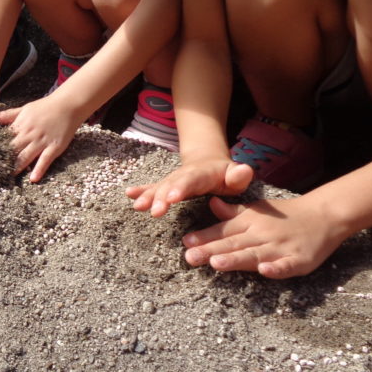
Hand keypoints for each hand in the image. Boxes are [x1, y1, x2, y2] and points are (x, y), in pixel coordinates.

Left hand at [0, 95, 82, 182]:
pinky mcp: (54, 147)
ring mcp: (42, 141)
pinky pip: (45, 160)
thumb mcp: (24, 109)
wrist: (67, 105)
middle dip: (4, 160)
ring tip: (9, 176)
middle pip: (13, 149)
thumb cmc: (45, 107)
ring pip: (27, 156)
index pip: (4, 138)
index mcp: (21, 125)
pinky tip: (33, 179)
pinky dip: (39, 169)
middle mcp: (30, 134)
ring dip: (18, 166)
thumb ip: (8, 115)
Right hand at [127, 156, 252, 216]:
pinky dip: (140, 191)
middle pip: (171, 186)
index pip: (191, 181)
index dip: (180, 188)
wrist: (208, 161)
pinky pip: (152, 188)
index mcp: (202, 174)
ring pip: (159, 188)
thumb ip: (239, 175)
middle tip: (154, 211)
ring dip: (148, 197)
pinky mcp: (165, 186)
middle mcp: (183, 176)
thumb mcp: (235, 174)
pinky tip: (128, 194)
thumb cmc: (225, 175)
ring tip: (138, 206)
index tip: (172, 197)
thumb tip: (243, 170)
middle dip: (161, 198)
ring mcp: (173, 180)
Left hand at [182, 194, 349, 278]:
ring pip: (255, 255)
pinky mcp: (299, 260)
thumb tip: (210, 203)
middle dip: (211, 250)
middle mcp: (262, 234)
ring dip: (236, 259)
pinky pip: (286, 266)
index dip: (204, 236)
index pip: (223, 231)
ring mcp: (280, 248)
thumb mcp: (255, 210)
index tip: (185, 242)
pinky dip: (276, 268)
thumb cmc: (283, 215)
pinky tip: (265, 272)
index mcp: (250, 222)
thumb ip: (232, 212)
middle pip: (234, 244)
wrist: (323, 215)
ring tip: (216, 263)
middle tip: (190, 256)